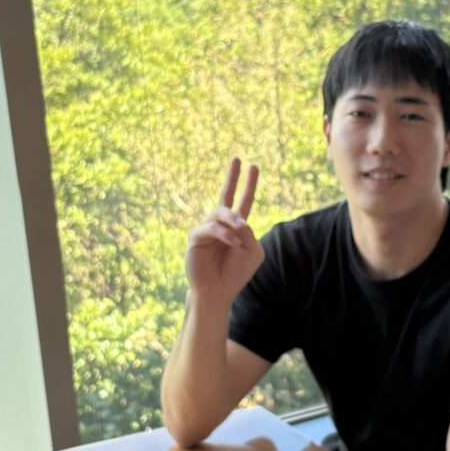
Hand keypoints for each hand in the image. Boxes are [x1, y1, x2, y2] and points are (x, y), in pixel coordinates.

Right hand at [184, 158, 263, 303]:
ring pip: (222, 212)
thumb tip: (235, 218)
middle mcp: (221, 225)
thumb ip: (249, 232)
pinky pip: (213, 228)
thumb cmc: (235, 273)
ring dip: (234, 221)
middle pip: (226, 196)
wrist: (218, 291)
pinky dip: (226, 235)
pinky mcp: (196, 237)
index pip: (243, 201)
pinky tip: (234, 243)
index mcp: (236, 227)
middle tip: (238, 159)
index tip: (253, 166)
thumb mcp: (253, 251)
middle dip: (233, 177)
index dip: (249, 184)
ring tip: (240, 232)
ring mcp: (207, 229)